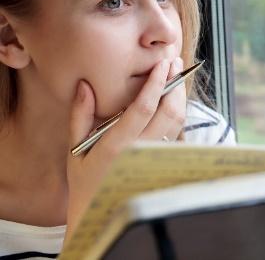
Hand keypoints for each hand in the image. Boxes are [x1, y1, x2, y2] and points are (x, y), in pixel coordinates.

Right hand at [64, 57, 185, 244]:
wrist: (100, 212)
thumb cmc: (85, 179)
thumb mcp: (75, 148)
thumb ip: (80, 115)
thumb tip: (85, 85)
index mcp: (116, 145)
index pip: (144, 108)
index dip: (156, 83)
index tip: (163, 63)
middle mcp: (141, 150)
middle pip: (169, 111)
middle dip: (175, 83)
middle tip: (174, 61)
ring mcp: (155, 157)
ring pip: (178, 121)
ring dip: (180, 95)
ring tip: (176, 74)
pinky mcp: (163, 161)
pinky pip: (177, 132)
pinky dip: (178, 111)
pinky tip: (174, 98)